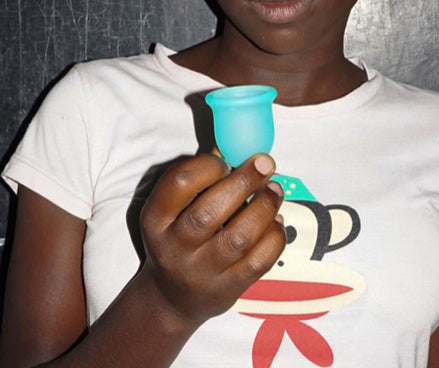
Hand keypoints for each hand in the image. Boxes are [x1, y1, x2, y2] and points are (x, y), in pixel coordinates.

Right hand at [137, 153, 285, 327]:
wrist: (171, 299)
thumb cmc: (179, 240)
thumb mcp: (175, 211)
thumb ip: (202, 179)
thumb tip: (235, 144)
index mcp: (156, 219)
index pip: (178, 183)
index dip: (209, 165)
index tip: (228, 161)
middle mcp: (173, 248)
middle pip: (209, 212)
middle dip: (245, 181)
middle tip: (265, 164)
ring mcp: (201, 272)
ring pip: (239, 238)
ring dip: (264, 207)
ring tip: (274, 190)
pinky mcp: (227, 289)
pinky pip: (259, 261)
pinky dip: (274, 236)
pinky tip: (276, 221)